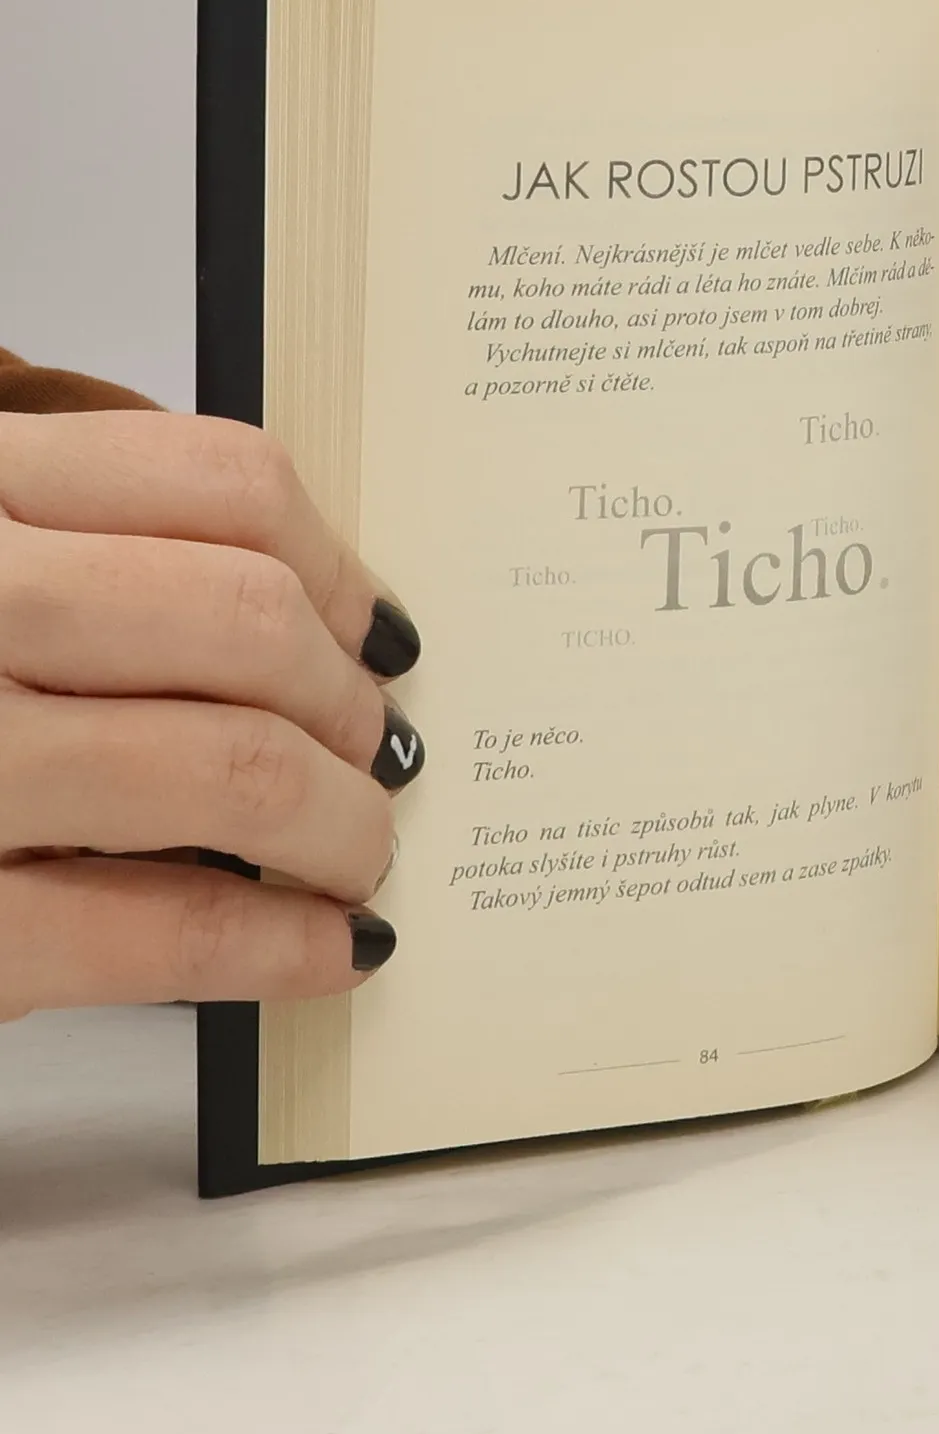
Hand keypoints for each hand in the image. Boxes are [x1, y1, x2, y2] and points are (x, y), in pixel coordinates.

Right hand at [0, 412, 425, 1018]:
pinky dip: (276, 943)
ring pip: (230, 764)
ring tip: (362, 852)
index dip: (334, 566)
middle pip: (245, 621)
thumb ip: (65, 550)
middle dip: (349, 702)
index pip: (217, 480)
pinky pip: (153, 930)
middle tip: (379, 749)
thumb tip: (295, 615)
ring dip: (342, 824)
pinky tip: (332, 953)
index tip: (376, 628)